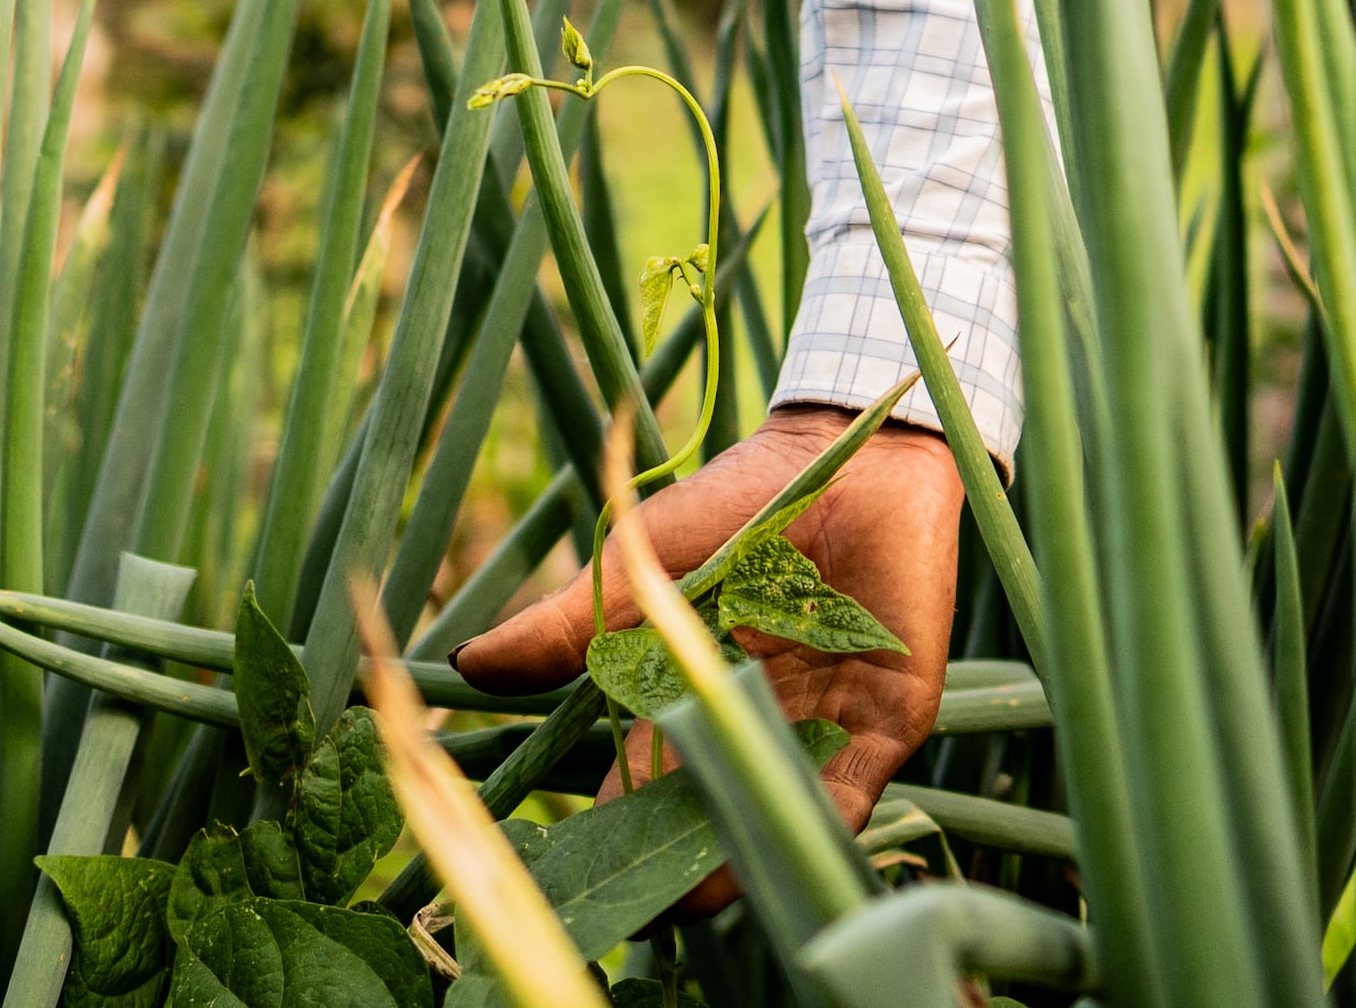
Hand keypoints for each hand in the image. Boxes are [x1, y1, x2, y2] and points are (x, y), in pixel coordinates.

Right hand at [452, 405, 958, 850]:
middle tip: (642, 904)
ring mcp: (828, 723)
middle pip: (718, 803)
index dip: (622, 821)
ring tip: (703, 897)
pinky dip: (825, 814)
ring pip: (781, 806)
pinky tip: (790, 843)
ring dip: (746, 851)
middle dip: (683, 856)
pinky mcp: (891, 714)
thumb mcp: (638, 567)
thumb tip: (465, 663)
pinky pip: (859, 782)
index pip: (655, 775)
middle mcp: (762, 719)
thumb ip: (566, 626)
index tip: (577, 866)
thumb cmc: (737, 501)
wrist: (846, 452)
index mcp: (701, 691)